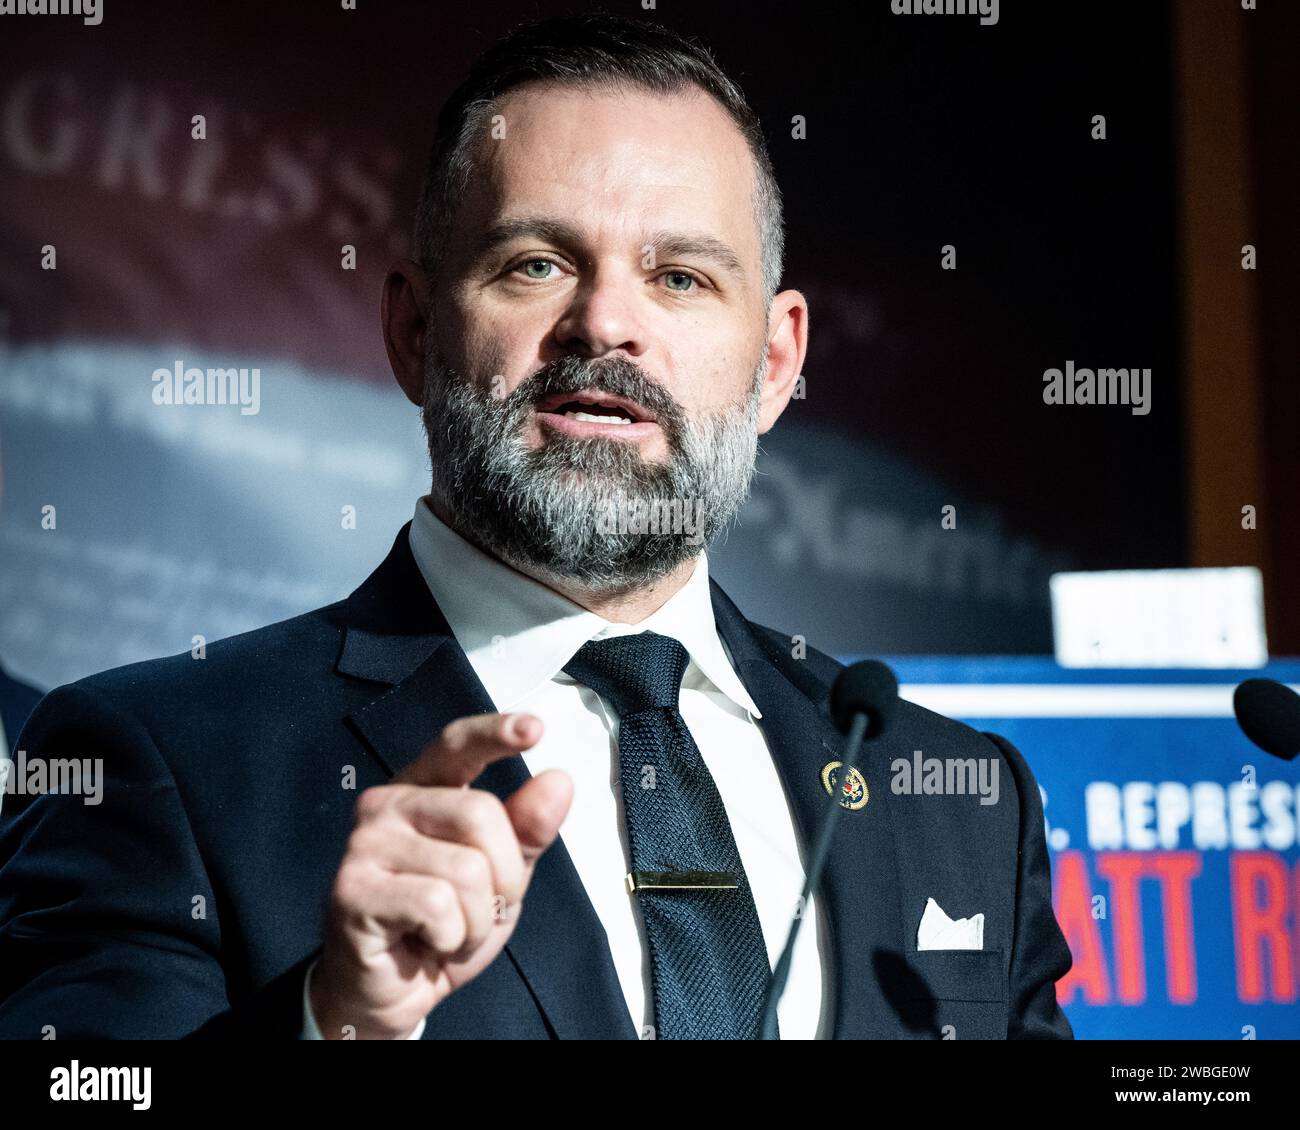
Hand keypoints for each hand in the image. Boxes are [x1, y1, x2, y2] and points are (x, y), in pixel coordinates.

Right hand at [309, 712, 571, 1038]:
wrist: (393, 991)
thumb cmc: (442, 925)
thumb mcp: (502, 876)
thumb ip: (528, 829)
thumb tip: (558, 781)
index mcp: (424, 788)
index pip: (457, 746)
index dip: (494, 733)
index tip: (533, 728)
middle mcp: (388, 803)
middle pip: (481, 814)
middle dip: (504, 876)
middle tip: (480, 910)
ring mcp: (365, 843)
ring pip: (466, 868)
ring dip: (476, 918)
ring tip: (448, 931)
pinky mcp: (352, 889)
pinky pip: (437, 906)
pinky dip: (451, 937)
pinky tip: (426, 943)